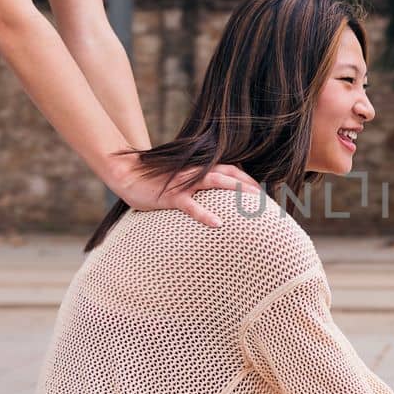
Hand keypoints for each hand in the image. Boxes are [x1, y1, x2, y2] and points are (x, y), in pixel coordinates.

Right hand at [110, 161, 260, 227]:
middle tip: (266, 198)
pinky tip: (218, 224)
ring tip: (253, 202)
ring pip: (215, 182)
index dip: (247, 179)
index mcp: (199, 169)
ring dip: (236, 190)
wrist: (127, 176)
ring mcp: (183, 183)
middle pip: (228, 173)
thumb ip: (197, 186)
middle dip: (249, 184)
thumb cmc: (156, 182)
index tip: (263, 191)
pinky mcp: (171, 196)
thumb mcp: (180, 182)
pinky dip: (204, 214)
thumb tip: (214, 197)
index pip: (230, 169)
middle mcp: (195, 173)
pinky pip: (191, 205)